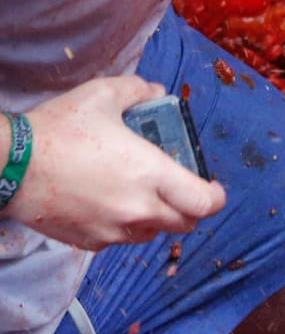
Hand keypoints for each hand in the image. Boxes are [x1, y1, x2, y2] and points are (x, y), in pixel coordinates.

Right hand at [5, 77, 226, 249]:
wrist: (7, 163)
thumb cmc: (57, 128)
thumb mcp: (99, 96)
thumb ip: (136, 91)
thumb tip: (158, 92)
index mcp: (151, 175)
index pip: (206, 203)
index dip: (215, 197)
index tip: (212, 188)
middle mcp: (140, 210)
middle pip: (187, 223)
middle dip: (189, 208)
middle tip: (179, 191)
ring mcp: (116, 231)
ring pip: (155, 233)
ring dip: (158, 218)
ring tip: (140, 194)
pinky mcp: (93, 242)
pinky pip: (122, 239)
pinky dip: (125, 225)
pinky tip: (107, 203)